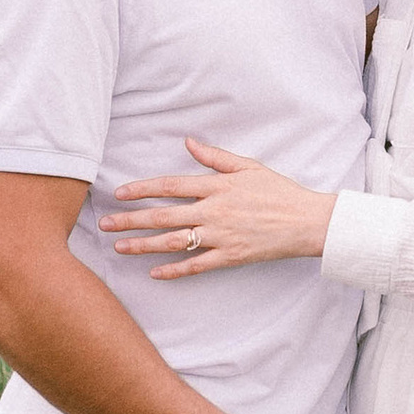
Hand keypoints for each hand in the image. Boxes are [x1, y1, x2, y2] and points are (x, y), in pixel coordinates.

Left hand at [101, 140, 335, 278]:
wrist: (307, 221)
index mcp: (217, 187)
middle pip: (163, 216)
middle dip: (131, 220)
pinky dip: (175, 270)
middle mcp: (214, 211)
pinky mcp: (231, 257)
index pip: (170, 186)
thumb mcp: (248, 166)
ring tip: (119, 248)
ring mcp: (221, 236)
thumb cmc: (279, 191)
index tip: (119, 194)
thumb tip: (188, 142)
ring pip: (173, 242)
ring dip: (143, 245)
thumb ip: (215, 157)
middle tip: (105, 224)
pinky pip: (197, 266)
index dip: (142, 189)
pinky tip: (154, 272)